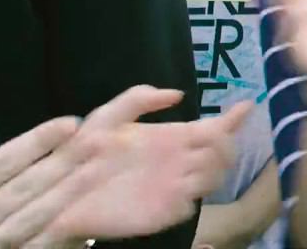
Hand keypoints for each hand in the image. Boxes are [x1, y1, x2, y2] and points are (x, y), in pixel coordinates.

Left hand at [0, 85, 250, 245]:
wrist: (59, 194)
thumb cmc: (82, 153)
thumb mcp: (107, 117)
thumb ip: (138, 98)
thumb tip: (178, 94)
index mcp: (173, 138)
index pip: (215, 128)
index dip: (234, 118)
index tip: (247, 105)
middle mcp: (182, 162)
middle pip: (223, 152)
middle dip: (225, 142)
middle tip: (215, 136)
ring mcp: (176, 188)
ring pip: (215, 176)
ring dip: (215, 166)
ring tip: (202, 156)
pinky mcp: (165, 212)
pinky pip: (191, 204)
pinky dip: (194, 193)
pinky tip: (187, 184)